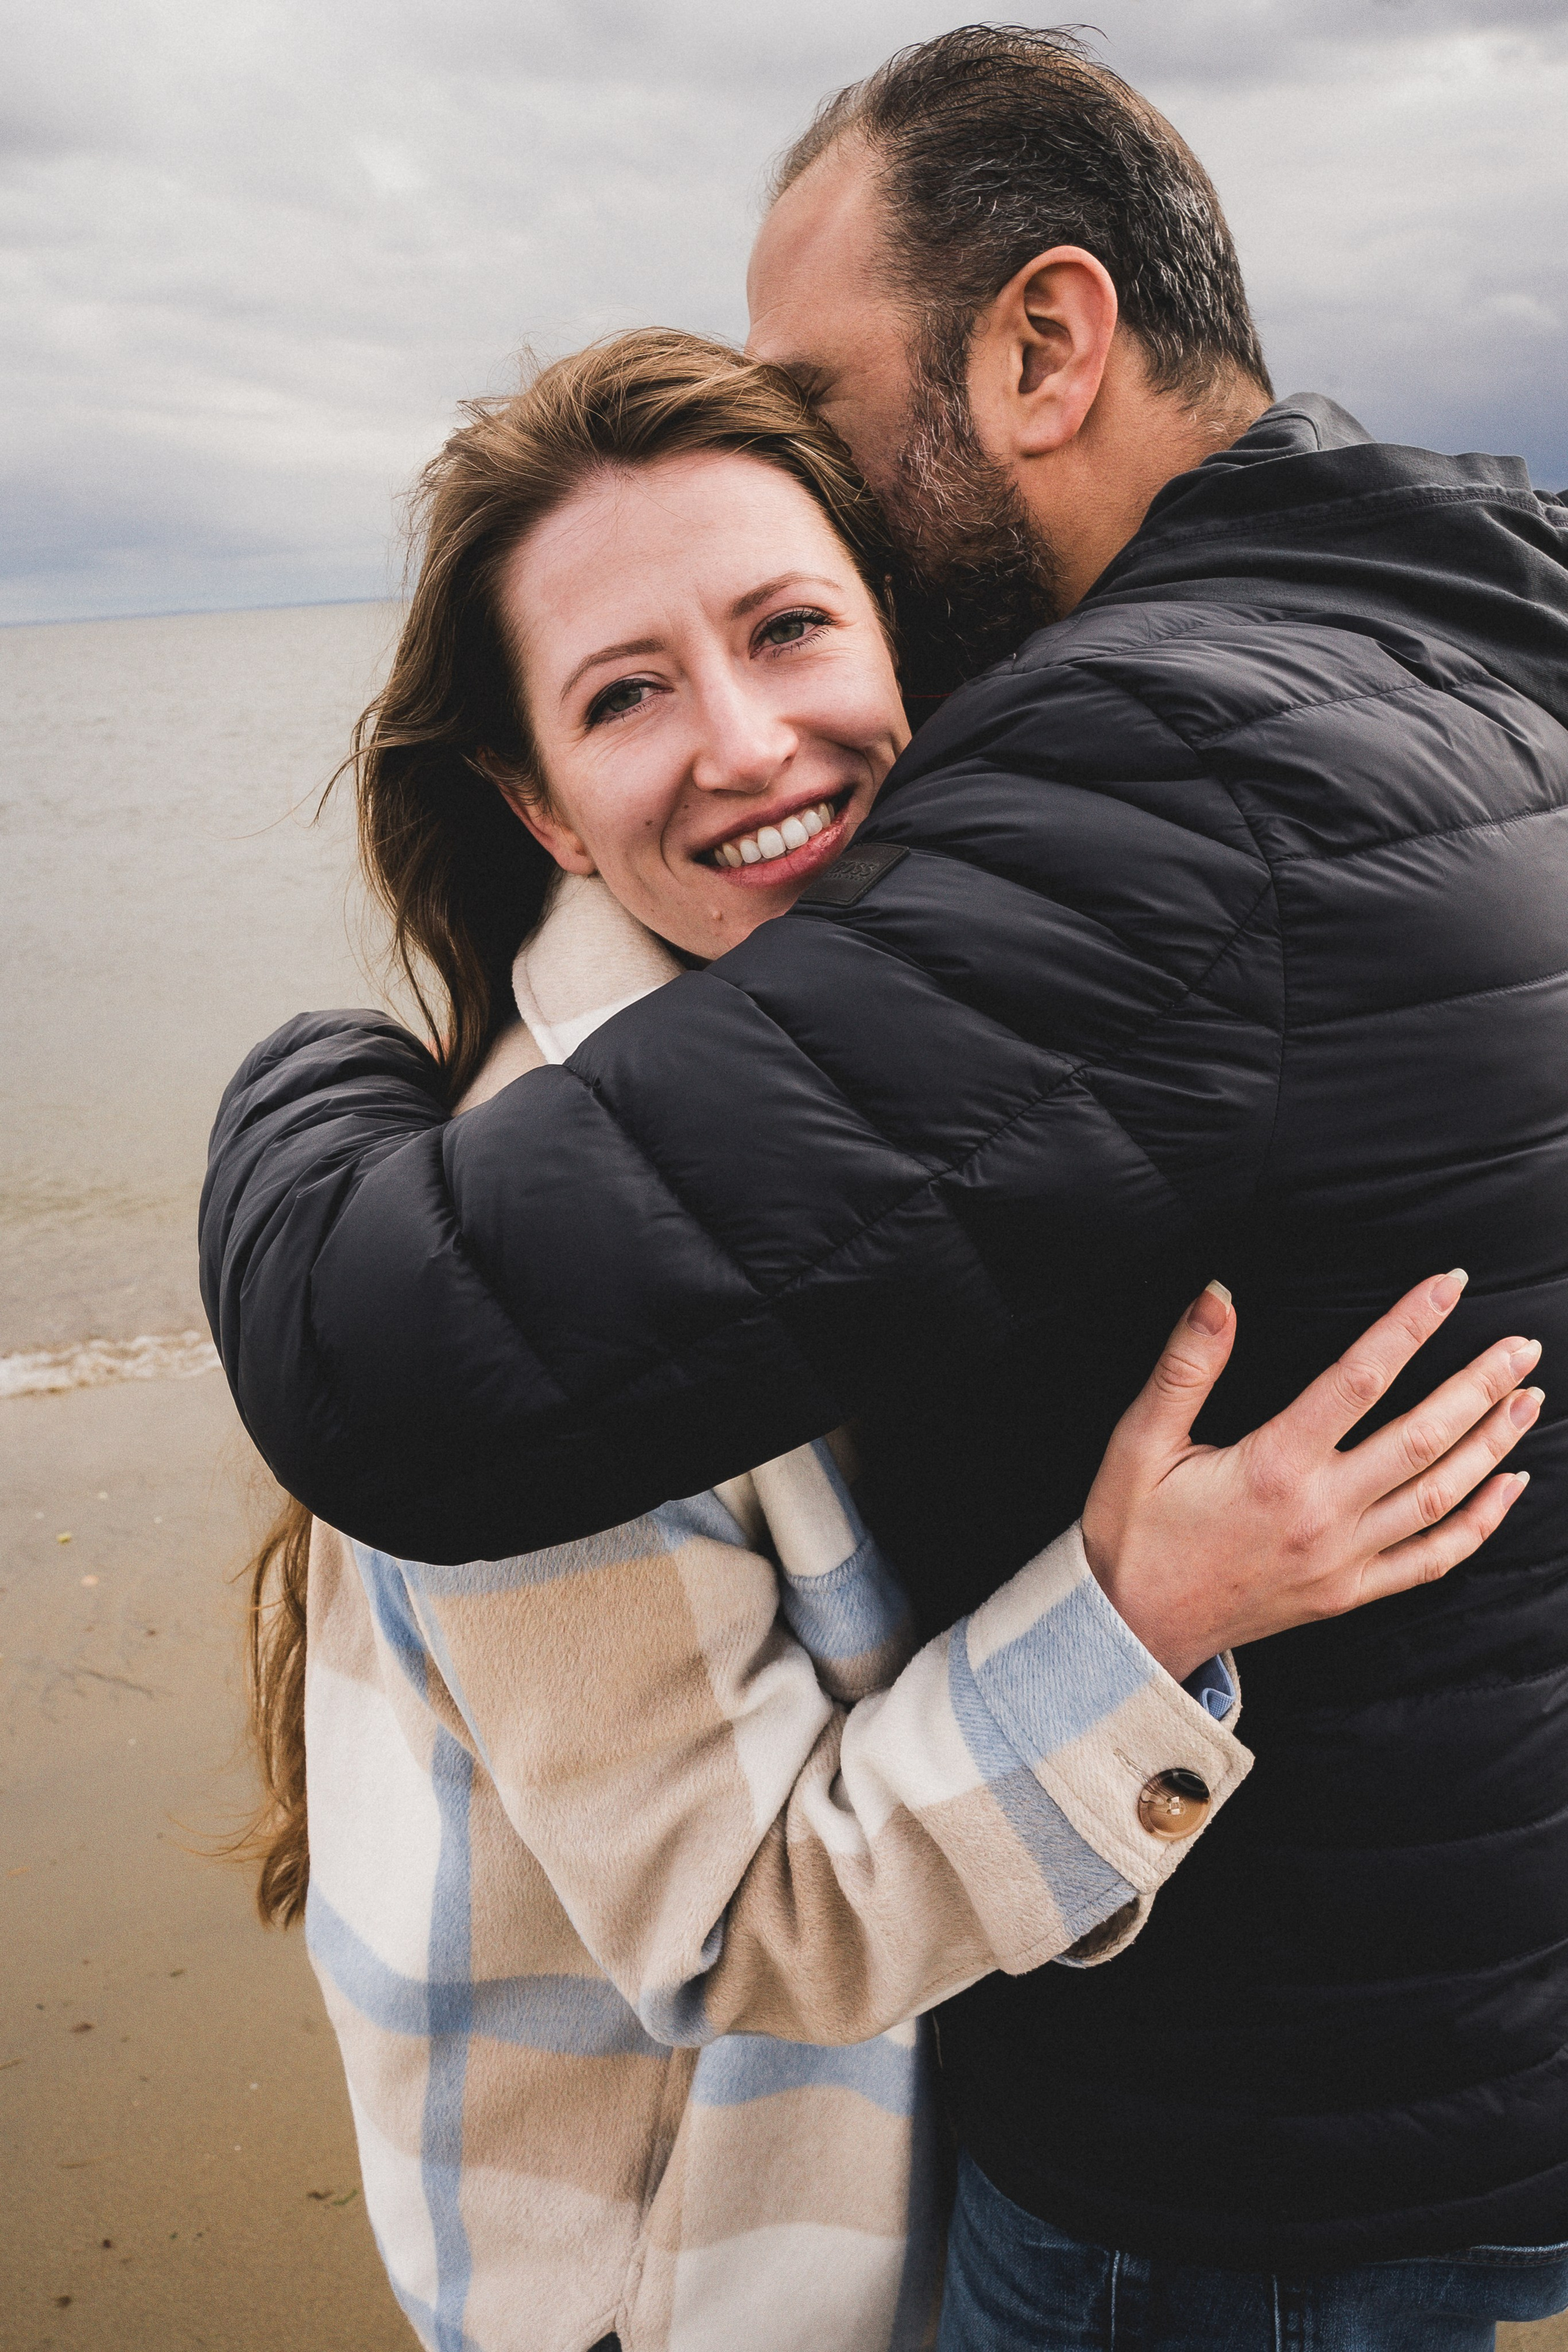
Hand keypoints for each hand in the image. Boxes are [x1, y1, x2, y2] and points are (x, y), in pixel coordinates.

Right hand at [1081, 1272, 1538, 1682]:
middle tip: (1522, 1345)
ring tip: (1528, 1398)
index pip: (1360, 1379)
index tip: (1448, 1287)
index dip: (1409, 1326)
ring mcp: (1343, 1559)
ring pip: (1440, 1494)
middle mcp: (1321, 1514)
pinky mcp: (1347, 1593)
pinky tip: (1507, 1487)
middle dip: (1479, 1385)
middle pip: (1423, 1437)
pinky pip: (1432, 1559)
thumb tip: (1221, 1294)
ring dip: (1491, 1443)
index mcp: (1274, 1467)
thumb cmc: (1132, 1532)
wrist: (1127, 1630)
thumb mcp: (1139, 1440)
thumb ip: (1186, 1365)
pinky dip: (1480, 1523)